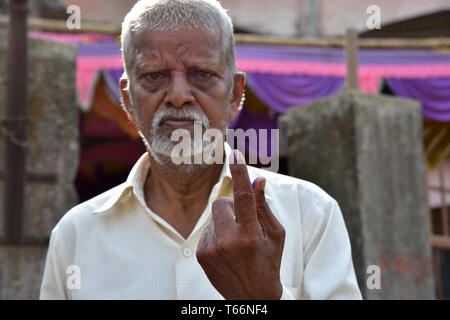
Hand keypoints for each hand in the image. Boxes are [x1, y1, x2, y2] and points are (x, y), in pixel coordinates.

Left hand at [196, 150, 285, 299]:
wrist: (252, 297)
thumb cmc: (269, 262)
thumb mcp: (275, 235)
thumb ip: (264, 207)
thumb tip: (259, 180)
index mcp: (252, 236)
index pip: (245, 197)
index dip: (240, 172)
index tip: (235, 153)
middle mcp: (229, 242)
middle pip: (221, 202)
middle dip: (231, 206)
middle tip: (241, 220)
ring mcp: (212, 249)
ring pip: (213, 217)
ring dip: (224, 222)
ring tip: (235, 241)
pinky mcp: (201, 255)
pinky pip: (205, 230)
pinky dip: (215, 234)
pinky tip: (225, 250)